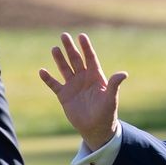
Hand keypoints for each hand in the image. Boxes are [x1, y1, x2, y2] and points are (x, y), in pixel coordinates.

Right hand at [38, 32, 127, 150]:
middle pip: (76, 59)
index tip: (81, 36)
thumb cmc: (107, 113)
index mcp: (96, 76)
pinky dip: (48, 78)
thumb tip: (124, 74)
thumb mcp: (111, 98)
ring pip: (64, 69)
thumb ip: (114, 85)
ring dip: (59, 59)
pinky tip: (42, 71)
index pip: (90, 58)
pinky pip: (54, 84)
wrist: (96, 128)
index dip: (86, 47)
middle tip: (64, 36)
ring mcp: (73, 86)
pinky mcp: (64, 95)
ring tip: (54, 48)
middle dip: (70, 48)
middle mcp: (83, 78)